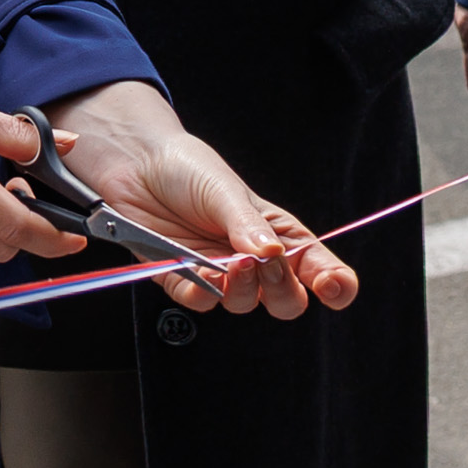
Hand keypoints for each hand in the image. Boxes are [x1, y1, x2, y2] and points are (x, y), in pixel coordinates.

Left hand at [51, 81, 361, 319]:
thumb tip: (273, 253)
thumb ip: (248, 225)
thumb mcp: (224, 189)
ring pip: (244, 304)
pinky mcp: (182, 279)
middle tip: (269, 265)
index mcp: (277, 233)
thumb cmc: (187, 168)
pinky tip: (200, 271)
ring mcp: (218, 272)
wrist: (133, 163)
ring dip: (243, 289)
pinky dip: (202, 293)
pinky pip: (199, 302)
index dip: (334, 284)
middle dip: (285, 292)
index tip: (334, 287)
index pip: (317, 268)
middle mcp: (252, 259)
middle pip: (286, 300)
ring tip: (232, 262)